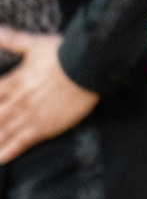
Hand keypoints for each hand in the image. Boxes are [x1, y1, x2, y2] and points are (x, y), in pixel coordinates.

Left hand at [0, 27, 98, 162]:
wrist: (85, 67)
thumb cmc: (62, 53)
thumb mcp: (34, 44)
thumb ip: (13, 39)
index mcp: (12, 81)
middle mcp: (16, 100)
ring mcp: (29, 116)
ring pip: (3, 132)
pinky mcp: (44, 127)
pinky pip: (22, 142)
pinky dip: (9, 151)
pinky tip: (1, 159)